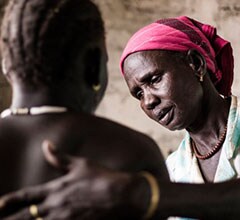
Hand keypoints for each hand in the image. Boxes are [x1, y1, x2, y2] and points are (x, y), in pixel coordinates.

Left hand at [0, 141, 146, 219]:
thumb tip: (46, 144)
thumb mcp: (80, 164)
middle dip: (10, 219)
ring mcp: (64, 219)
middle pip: (25, 217)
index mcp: (56, 189)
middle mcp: (56, 205)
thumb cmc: (100, 177)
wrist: (120, 194)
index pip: (26, 196)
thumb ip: (60, 157)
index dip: (8, 202)